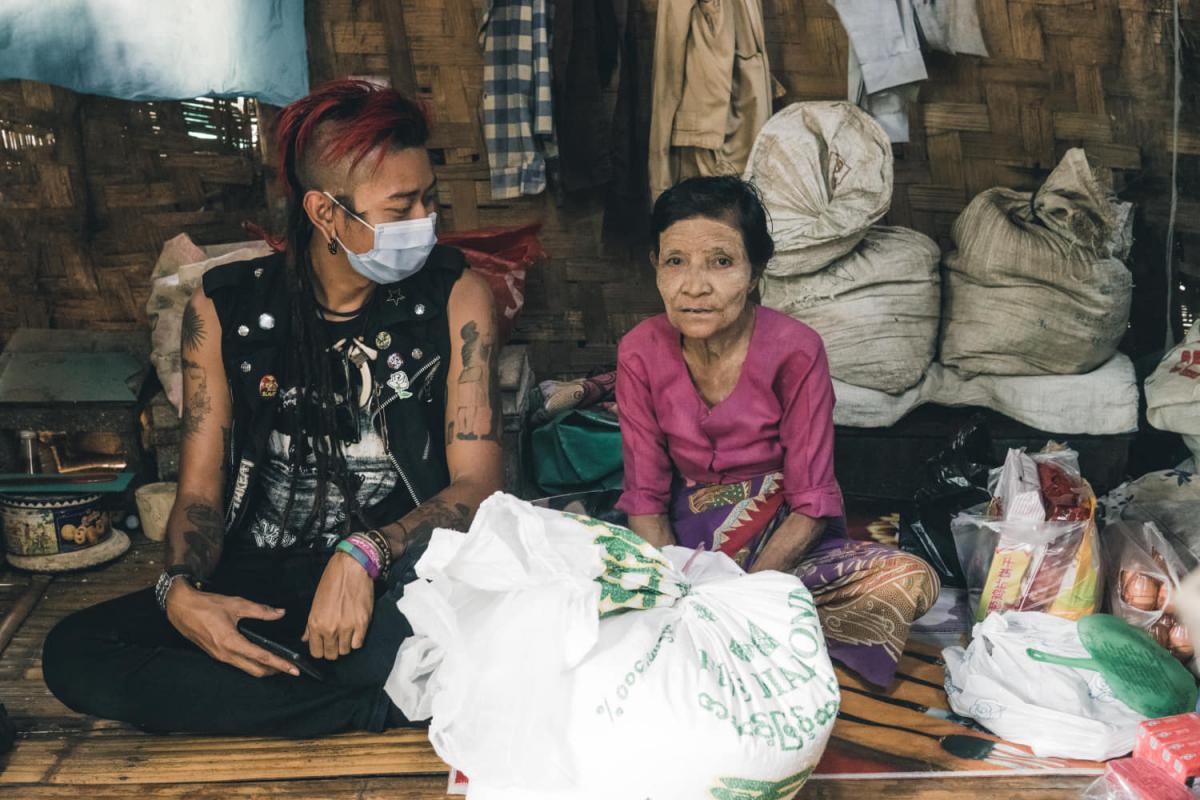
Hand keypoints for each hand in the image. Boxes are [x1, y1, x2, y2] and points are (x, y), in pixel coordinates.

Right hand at [165, 582, 299, 677]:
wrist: (180, 608)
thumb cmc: (206, 605)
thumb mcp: (236, 604)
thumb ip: (260, 611)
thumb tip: (279, 613)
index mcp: (231, 642)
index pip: (261, 657)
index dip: (280, 664)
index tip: (294, 669)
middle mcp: (225, 654)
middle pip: (255, 670)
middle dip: (274, 671)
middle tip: (290, 668)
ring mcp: (220, 656)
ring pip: (246, 669)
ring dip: (263, 669)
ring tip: (278, 663)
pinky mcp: (216, 654)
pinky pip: (238, 664)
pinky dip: (251, 663)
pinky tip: (259, 656)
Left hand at [303, 551, 374, 660]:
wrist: (351, 567)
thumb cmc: (332, 581)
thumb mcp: (315, 602)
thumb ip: (310, 624)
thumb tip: (306, 638)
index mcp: (316, 623)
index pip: (316, 652)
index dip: (320, 650)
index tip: (324, 645)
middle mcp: (330, 628)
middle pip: (331, 654)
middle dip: (333, 649)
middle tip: (336, 639)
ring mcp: (347, 627)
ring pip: (346, 651)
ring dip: (346, 644)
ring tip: (347, 632)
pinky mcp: (362, 623)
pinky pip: (358, 644)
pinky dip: (357, 639)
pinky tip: (355, 630)